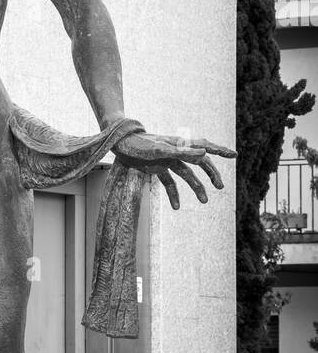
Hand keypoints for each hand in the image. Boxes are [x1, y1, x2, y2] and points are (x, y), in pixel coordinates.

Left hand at [113, 130, 234, 208]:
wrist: (118, 144)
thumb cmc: (138, 144)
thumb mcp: (159, 149)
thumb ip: (181, 151)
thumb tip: (204, 152)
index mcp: (179, 144)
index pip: (204, 147)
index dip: (219, 151)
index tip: (234, 155)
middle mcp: (176, 152)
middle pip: (198, 163)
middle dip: (211, 174)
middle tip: (220, 187)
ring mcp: (166, 160)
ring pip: (186, 175)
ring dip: (195, 188)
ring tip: (204, 202)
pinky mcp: (156, 168)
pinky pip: (168, 182)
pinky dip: (173, 194)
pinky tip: (175, 208)